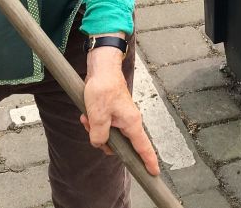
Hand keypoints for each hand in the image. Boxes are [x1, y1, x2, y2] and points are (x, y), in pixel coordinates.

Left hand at [79, 46, 159, 175]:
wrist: (101, 68)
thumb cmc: (103, 87)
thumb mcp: (98, 116)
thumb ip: (99, 136)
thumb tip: (99, 143)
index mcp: (131, 123)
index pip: (143, 147)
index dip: (149, 161)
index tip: (154, 173)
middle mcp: (129, 121)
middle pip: (119, 144)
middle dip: (102, 141)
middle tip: (90, 128)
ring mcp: (121, 116)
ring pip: (108, 134)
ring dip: (95, 129)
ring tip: (87, 116)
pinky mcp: (112, 112)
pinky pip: (103, 125)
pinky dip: (94, 122)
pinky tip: (87, 113)